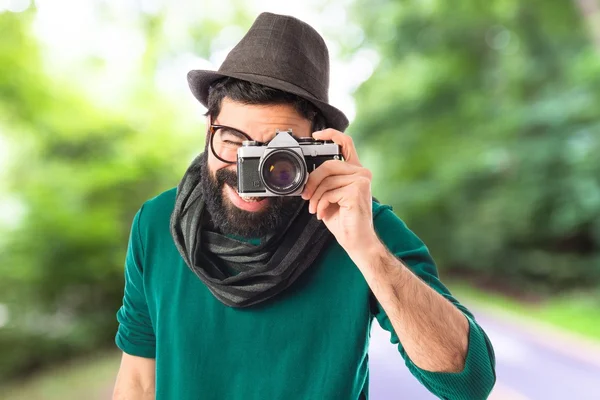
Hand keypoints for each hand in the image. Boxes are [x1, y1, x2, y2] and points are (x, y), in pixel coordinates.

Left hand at [301, 129, 378, 251]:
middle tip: (305, 195)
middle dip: (312, 180)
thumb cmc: (344, 220)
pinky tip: (322, 214)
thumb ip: (323, 181)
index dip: (331, 135)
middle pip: (328, 164)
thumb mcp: (330, 196)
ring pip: (326, 180)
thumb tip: (306, 176)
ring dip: (315, 197)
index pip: (346, 144)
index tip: (316, 136)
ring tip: (315, 209)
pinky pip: (329, 192)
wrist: (356, 240)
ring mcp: (361, 180)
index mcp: (355, 171)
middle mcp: (361, 173)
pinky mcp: (357, 191)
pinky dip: (321, 204)